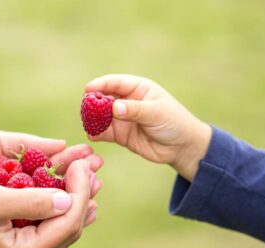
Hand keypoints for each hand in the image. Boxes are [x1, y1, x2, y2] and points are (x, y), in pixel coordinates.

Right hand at [85, 74, 211, 180]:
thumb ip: (135, 110)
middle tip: (83, 108)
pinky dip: (97, 133)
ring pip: (102, 116)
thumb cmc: (174, 122)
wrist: (181, 147)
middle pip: (104, 99)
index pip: (116, 83)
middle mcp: (127, 101)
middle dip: (92, 103)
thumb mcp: (157, 113)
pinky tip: (92, 135)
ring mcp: (122, 118)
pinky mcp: (120, 135)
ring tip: (86, 123)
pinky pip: (104, 132)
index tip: (88, 89)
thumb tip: (114, 108)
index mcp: (138, 89)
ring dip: (92, 119)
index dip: (101, 84)